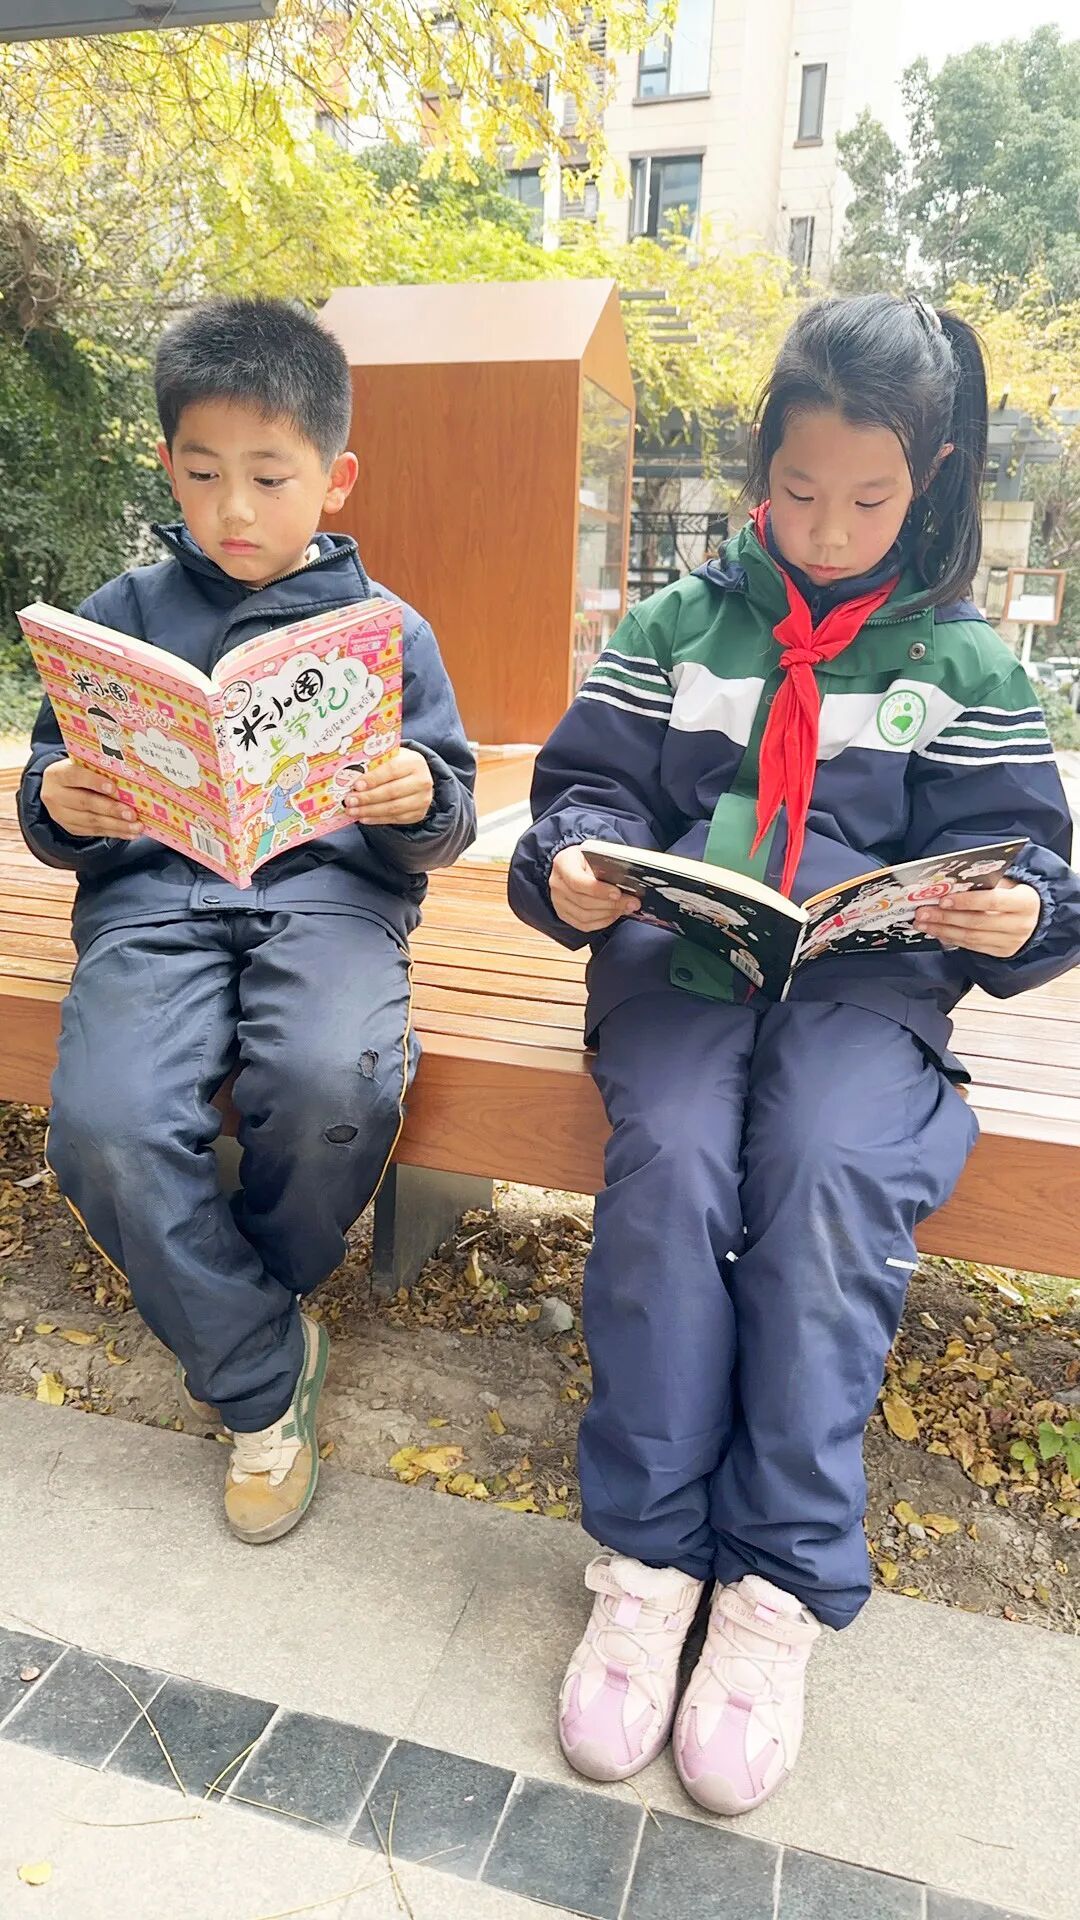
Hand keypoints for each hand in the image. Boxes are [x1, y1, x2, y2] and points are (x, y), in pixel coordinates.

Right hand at [40, 758, 139, 839]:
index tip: (114, 788)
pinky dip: (115, 832)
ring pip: (91, 821)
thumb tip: (128, 776)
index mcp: (57, 774)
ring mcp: (61, 815)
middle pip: (85, 803)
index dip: (94, 782)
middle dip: (111, 809)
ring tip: (137, 826)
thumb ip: (98, 769)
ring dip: (117, 825)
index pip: (75, 776)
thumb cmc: (79, 772)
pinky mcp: (71, 828)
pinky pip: (95, 831)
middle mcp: (55, 795)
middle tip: (132, 814)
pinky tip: (130, 832)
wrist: (59, 789)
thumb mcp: (82, 765)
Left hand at [342, 748, 434, 825]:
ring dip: (369, 811)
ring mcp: (422, 799)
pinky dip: (377, 819)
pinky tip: (363, 817)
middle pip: (392, 792)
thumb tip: (349, 774)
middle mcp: (423, 781)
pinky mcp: (418, 814)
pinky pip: (395, 819)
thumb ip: (375, 763)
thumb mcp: (391, 757)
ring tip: (352, 811)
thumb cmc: (398, 764)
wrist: (417, 777)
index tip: (356, 785)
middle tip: (349, 801)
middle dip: (367, 798)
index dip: (373, 778)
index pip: (392, 770)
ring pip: (393, 808)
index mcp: (414, 762)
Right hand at [549, 845, 641, 932]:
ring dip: (609, 914)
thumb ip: (606, 867)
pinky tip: (614, 915)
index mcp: (563, 864)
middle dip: (611, 904)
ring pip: (585, 915)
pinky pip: (584, 925)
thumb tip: (626, 885)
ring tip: (625, 908)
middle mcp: (557, 884)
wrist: (571, 865)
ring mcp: (558, 901)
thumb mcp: (594, 854)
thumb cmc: (585, 859)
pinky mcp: (564, 914)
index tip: (617, 893)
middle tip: (631, 902)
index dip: (599, 890)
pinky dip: (602, 922)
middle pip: (584, 901)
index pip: (578, 881)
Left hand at [915, 877, 1040, 957]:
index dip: (966, 901)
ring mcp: (1012, 941)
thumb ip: (983, 884)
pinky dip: (951, 939)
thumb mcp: (1006, 883)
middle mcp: (1020, 924)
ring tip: (923, 923)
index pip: (992, 901)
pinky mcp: (1002, 952)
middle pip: (977, 922)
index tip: (943, 899)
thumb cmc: (1014, 893)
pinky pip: (972, 947)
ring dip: (943, 930)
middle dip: (946, 917)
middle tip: (923, 912)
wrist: (1035, 915)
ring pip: (971, 938)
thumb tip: (948, 885)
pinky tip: (936, 932)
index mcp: (1025, 902)